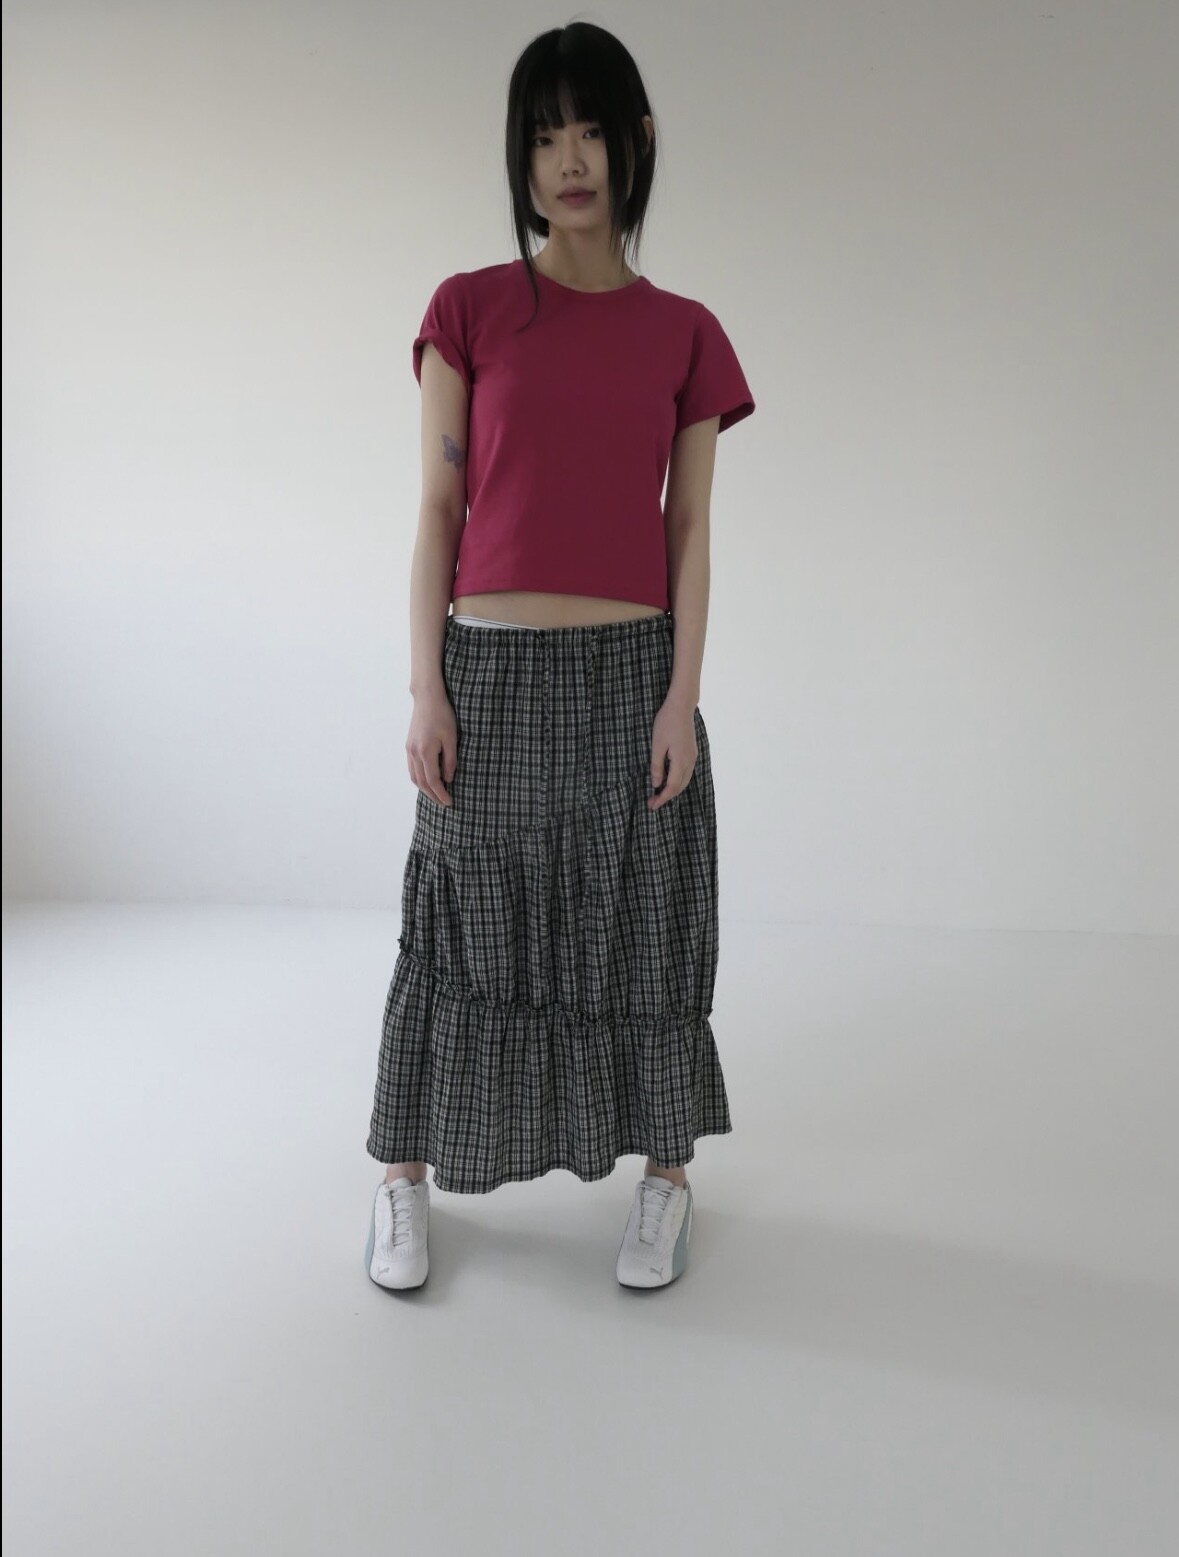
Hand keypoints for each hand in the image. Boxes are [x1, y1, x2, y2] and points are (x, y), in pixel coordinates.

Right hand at [406, 688, 457, 806]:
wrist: (427, 698)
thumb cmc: (443, 715)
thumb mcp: (452, 738)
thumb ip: (450, 761)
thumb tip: (448, 779)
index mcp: (426, 752)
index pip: (433, 781)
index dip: (441, 794)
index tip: (450, 802)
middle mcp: (414, 753)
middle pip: (421, 783)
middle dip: (433, 795)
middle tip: (444, 803)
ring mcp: (409, 749)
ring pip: (414, 777)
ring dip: (424, 789)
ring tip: (436, 795)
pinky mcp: (408, 745)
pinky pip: (411, 768)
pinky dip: (419, 778)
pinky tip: (427, 781)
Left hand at [647, 696, 697, 810]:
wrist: (681, 706)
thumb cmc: (666, 723)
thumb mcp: (657, 745)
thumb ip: (657, 766)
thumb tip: (656, 784)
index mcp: (681, 761)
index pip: (672, 787)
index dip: (662, 798)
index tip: (652, 805)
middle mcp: (690, 761)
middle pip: (680, 787)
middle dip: (667, 797)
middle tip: (652, 802)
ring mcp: (693, 756)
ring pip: (685, 780)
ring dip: (673, 790)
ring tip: (659, 794)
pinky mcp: (692, 752)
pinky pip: (686, 773)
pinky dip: (678, 781)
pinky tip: (669, 780)